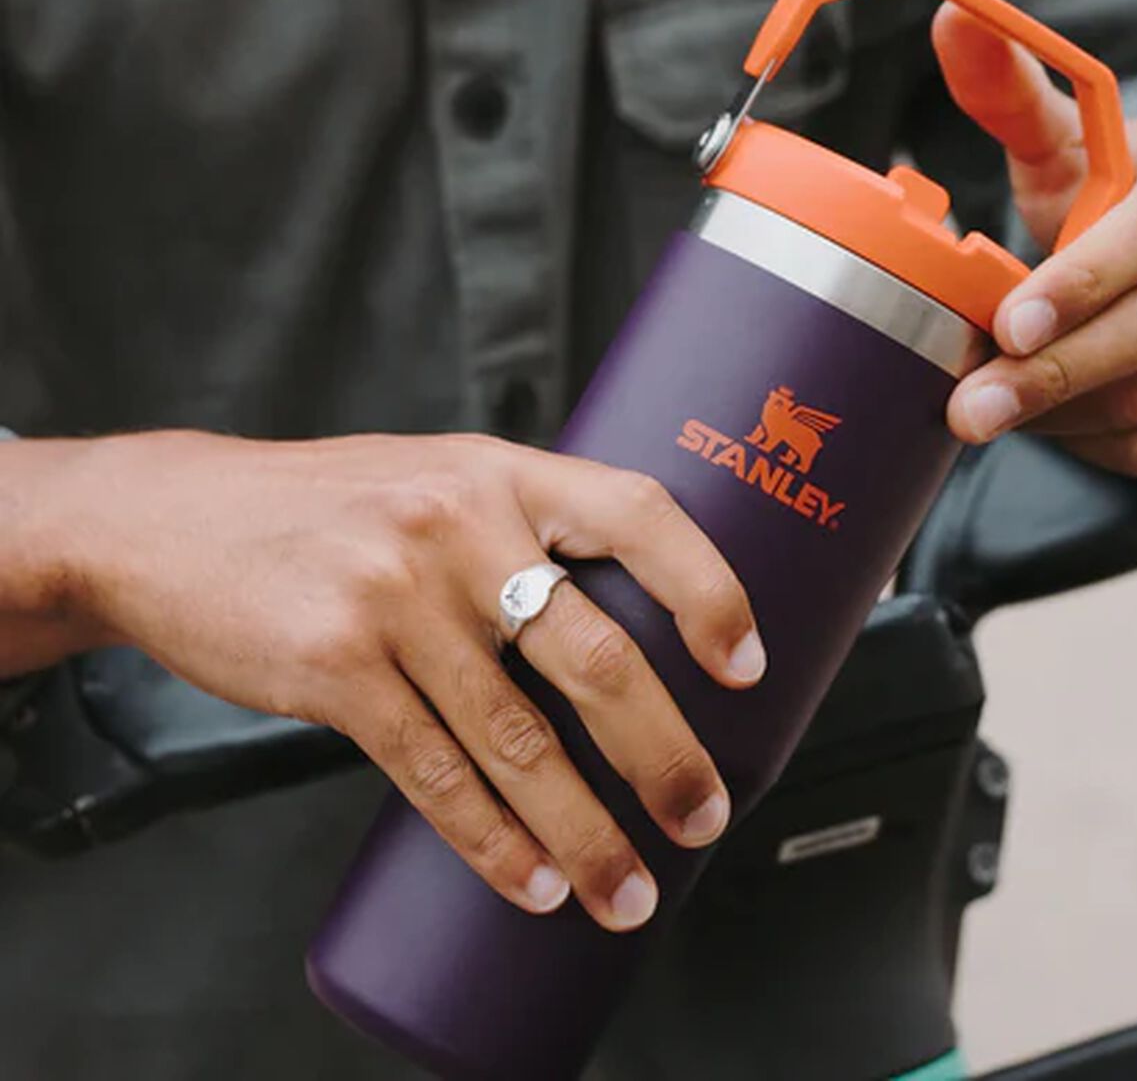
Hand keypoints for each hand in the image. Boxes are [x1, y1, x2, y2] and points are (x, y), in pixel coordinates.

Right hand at [43, 431, 764, 930]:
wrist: (168, 520)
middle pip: (596, 653)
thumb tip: (614, 619)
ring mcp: (396, 597)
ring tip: (629, 889)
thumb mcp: (433, 477)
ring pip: (519, 737)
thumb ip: (515, 527)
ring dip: (586, 829)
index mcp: (501, 470)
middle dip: (663, 752)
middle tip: (702, 815)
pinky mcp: (335, 668)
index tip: (746, 667)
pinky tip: (535, 883)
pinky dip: (495, 843)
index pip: (638, 513)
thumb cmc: (325, 507)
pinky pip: (436, 774)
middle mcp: (460, 523)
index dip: (707, 589)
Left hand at [940, 7, 1136, 472]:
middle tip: (969, 409)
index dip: (1077, 286)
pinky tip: (1046, 428)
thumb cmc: (1116, 188)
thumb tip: (952, 14)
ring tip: (987, 414)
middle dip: (1053, 375)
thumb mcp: (1070, 139)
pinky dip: (1099, 447)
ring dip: (1064, 415)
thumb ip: (1011, 90)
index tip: (1005, 324)